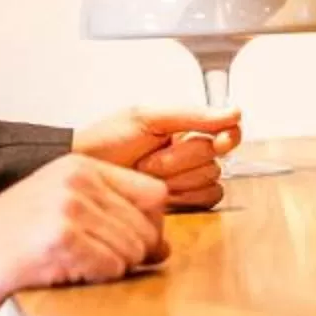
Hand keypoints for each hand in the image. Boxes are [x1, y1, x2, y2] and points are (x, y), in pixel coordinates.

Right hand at [0, 155, 169, 315]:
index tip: (129, 246)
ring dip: (110, 270)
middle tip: (91, 264)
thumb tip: (162, 246)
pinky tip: (62, 274)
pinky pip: (110, 267)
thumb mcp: (57, 209)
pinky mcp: (60, 239)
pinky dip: (94, 280)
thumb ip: (109, 216)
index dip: (149, 228)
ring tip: (70, 267)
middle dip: (132, 255)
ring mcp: (69, 207)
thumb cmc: (2, 242)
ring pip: (132, 249)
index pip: (153, 193)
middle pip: (148, 226)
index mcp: (79, 166)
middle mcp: (77, 180)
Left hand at [74, 104, 242, 211]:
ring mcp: (186, 179)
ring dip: (178, 179)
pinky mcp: (183, 203)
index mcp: (185, 128)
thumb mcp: (147, 118)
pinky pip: (205, 201)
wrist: (83, 171)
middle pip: (216, 159)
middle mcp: (190, 153)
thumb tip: (233, 112)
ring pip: (211, 180)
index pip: (228, 130)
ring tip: (148, 174)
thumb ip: (191, 115)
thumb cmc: (106, 141)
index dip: (227, 137)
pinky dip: (184, 197)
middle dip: (181, 160)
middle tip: (149, 158)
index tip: (218, 140)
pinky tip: (159, 193)